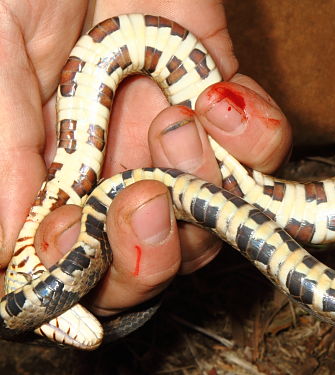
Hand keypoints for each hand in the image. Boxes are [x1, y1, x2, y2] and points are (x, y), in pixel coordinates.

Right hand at [0, 1, 291, 317]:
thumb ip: (4, 150)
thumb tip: (2, 254)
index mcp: (56, 175)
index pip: (77, 263)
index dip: (83, 274)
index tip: (74, 245)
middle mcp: (119, 172)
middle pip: (155, 263)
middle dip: (153, 255)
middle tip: (144, 201)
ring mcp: (176, 144)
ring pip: (215, 218)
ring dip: (203, 183)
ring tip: (174, 118)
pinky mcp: (226, 109)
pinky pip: (264, 153)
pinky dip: (254, 137)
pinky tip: (214, 97)